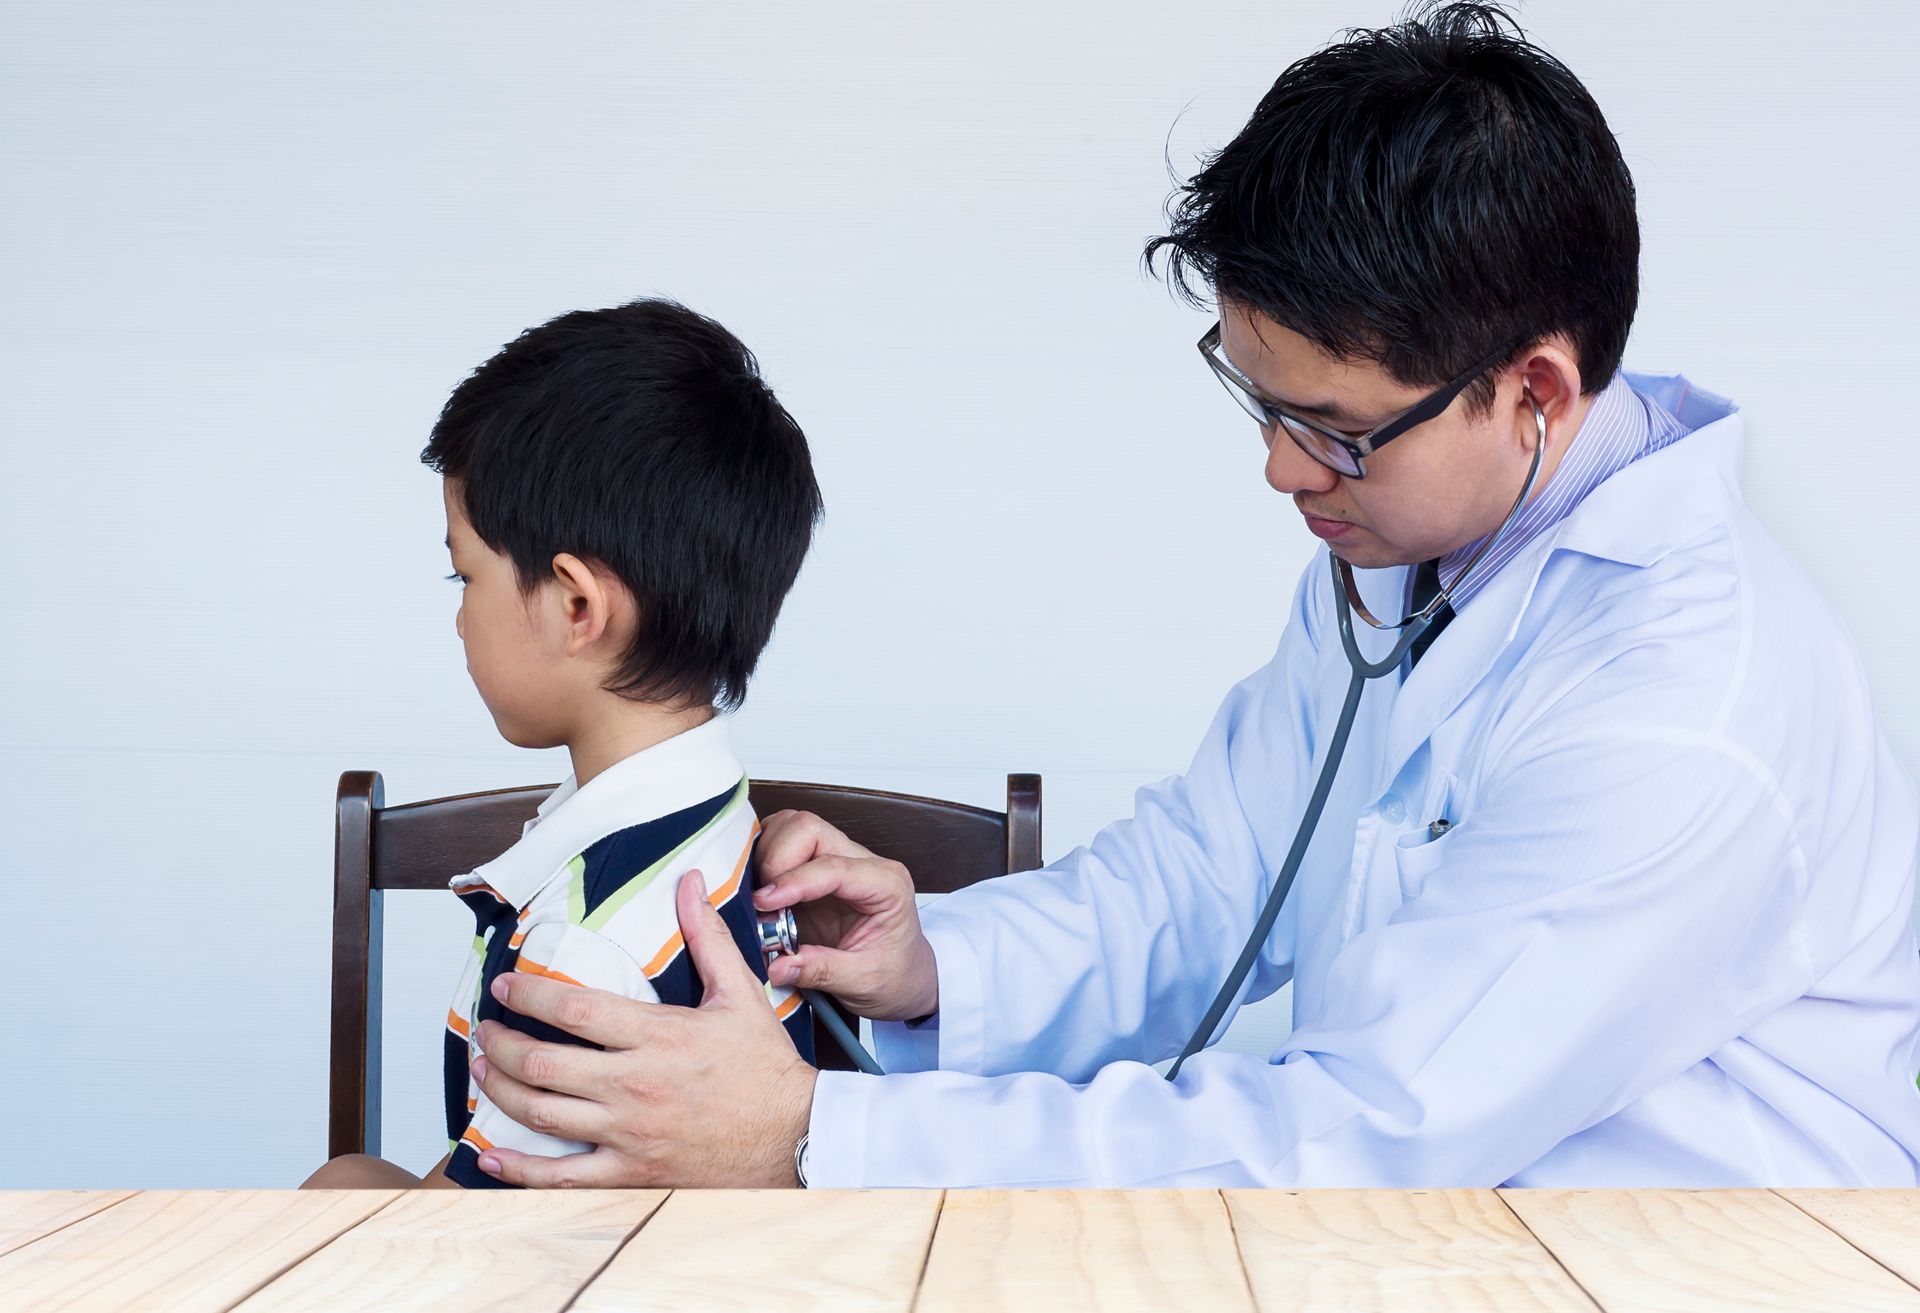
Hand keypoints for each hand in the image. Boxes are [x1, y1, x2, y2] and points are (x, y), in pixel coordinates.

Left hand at [469, 870, 816, 1187]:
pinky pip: (563, 1176)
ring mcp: (629, 1132)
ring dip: (500, 1091)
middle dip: (500, 1043)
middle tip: (486, 1030)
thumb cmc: (764, 1068)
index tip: (506, 986)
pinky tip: (495, 1155)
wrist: (794, 1135)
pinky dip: (522, 1167)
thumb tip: (690, 883)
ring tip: (483, 1070)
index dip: (529, 995)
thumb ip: (707, 936)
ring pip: (542, 1114)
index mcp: (658, 1036)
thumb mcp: (739, 992)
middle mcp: (634, 1085)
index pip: (574, 1011)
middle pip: (542, 1063)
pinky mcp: (632, 1170)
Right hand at [751, 809, 937, 1020]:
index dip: (794, 881)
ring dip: (766, 857)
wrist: (903, 977)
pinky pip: (781, 843)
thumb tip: (778, 966)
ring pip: (791, 827)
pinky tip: (759, 894)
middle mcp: (863, 863)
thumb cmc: (893, 975)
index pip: (833, 866)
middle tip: (761, 904)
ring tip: (760, 900)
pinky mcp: (814, 868)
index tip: (764, 903)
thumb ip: (821, 971)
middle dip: (776, 860)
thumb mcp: (863, 982)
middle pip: (809, 829)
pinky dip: (762, 860)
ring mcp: (837, 860)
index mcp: (886, 884)